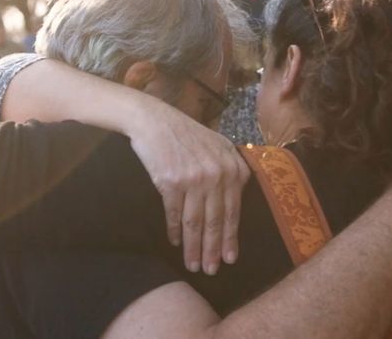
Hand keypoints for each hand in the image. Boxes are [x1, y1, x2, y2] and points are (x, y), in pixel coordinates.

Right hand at [128, 103, 249, 275]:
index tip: (230, 258)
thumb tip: (235, 202)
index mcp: (234, 168)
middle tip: (211, 270)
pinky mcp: (171, 183)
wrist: (155, 121)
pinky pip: (175, 214)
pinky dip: (176, 230)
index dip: (231, 239)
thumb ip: (231, 171)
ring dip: (194, 247)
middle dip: (214, 250)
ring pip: (196, 222)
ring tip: (193, 265)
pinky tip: (176, 242)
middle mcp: (217, 175)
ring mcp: (195, 179)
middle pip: (216, 221)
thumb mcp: (219, 147)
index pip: (234, 212)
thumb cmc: (187, 134)